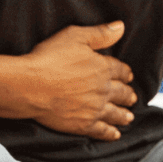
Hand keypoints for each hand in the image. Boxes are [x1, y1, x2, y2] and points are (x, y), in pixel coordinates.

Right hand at [22, 21, 135, 139]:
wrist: (30, 86)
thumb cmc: (49, 59)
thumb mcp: (75, 37)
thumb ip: (100, 34)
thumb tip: (121, 27)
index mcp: (102, 68)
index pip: (121, 70)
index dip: (126, 73)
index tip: (129, 76)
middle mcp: (103, 90)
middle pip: (121, 93)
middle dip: (128, 95)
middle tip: (132, 97)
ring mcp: (94, 109)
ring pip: (115, 113)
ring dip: (124, 115)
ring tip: (129, 117)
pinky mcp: (83, 125)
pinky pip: (102, 131)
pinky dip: (110, 133)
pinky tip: (115, 134)